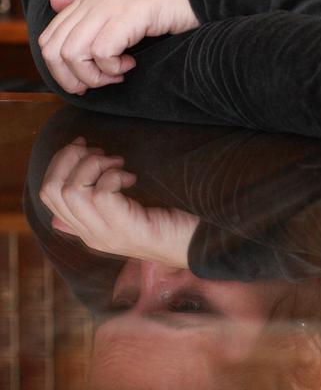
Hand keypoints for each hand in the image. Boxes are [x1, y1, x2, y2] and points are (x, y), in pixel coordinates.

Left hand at [38, 0, 198, 93]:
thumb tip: (54, 2)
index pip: (49, 38)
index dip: (62, 69)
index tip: (91, 77)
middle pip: (53, 50)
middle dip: (72, 78)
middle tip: (102, 82)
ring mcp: (109, 5)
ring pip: (72, 54)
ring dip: (93, 75)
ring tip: (118, 74)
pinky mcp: (127, 15)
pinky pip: (101, 53)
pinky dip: (113, 68)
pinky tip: (131, 64)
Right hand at [39, 137, 198, 266]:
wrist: (202, 243)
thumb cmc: (171, 219)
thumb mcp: (128, 212)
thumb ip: (96, 209)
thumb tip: (61, 205)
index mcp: (87, 228)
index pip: (48, 194)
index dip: (61, 162)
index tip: (85, 146)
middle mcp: (90, 234)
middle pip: (52, 190)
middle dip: (72, 158)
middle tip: (102, 153)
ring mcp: (106, 235)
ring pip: (71, 190)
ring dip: (93, 165)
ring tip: (119, 164)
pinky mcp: (125, 230)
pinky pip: (100, 193)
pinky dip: (113, 176)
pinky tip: (132, 178)